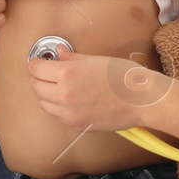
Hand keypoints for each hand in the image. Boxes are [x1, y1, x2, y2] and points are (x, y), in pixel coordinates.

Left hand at [27, 50, 160, 130]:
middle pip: (36, 87)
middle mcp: (64, 95)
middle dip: (37, 77)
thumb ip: (72, 58)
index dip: (36, 63)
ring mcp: (69, 113)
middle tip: (45, 71)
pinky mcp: (77, 124)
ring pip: (43, 104)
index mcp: (68, 74)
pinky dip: (57, 107)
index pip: (36, 69)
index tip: (39, 61)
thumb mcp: (95, 60)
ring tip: (57, 85)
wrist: (142, 99)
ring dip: (45, 93)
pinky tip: (68, 98)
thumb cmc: (124, 76)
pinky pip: (57, 115)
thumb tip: (59, 53)